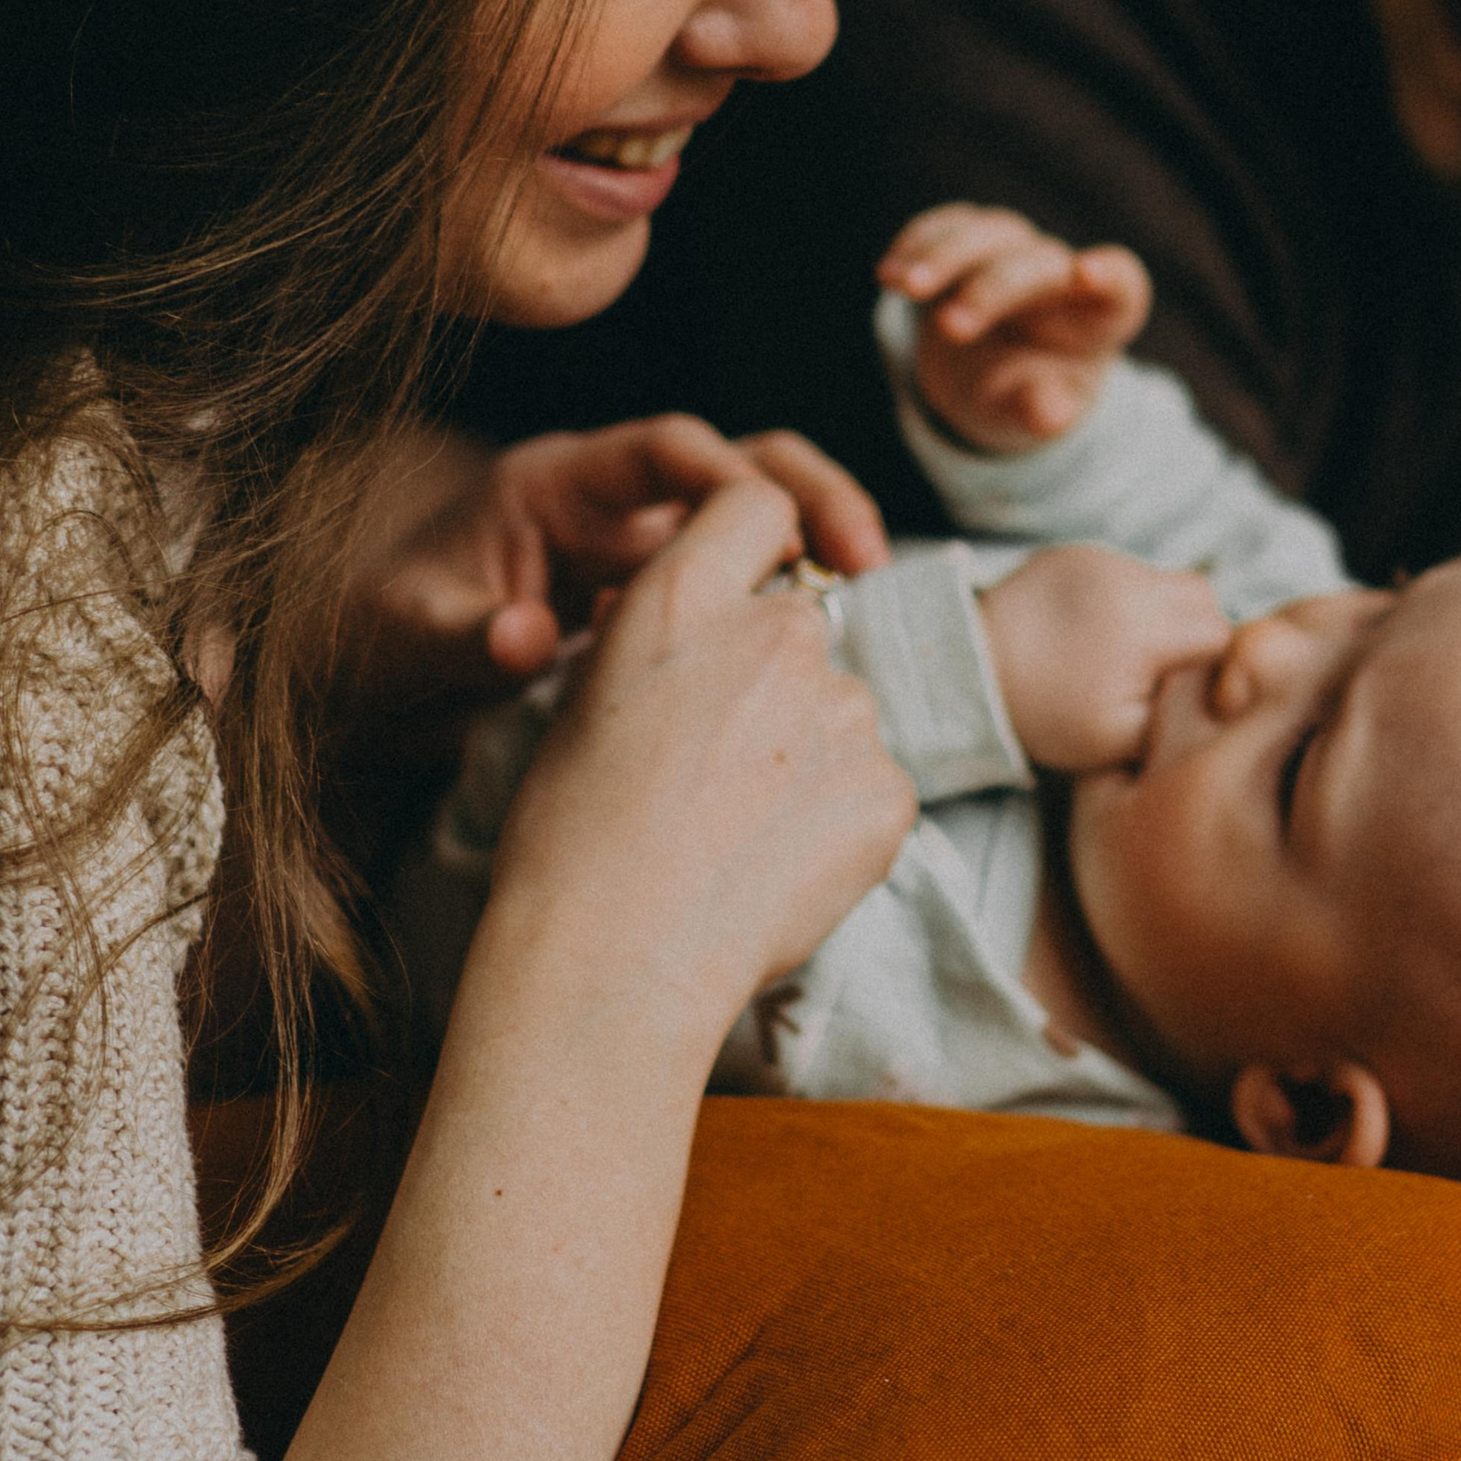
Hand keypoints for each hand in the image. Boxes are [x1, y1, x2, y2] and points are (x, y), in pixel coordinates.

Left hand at [340, 417, 888, 763]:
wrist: (373, 682)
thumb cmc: (378, 641)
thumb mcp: (403, 638)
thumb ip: (462, 634)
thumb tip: (523, 638)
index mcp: (554, 485)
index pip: (663, 449)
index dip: (729, 474)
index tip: (779, 528)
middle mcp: (613, 506)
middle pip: (736, 464)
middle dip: (808, 493)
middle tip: (865, 554)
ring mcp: (644, 555)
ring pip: (755, 524)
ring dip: (815, 547)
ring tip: (866, 594)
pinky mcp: (664, 607)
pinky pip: (742, 589)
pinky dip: (787, 607)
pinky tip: (822, 655)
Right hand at [493, 478, 917, 1027]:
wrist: (612, 960)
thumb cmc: (571, 842)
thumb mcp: (589, 697)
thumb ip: (662, 639)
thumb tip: (700, 627)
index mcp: (683, 599)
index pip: (758, 501)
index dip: (761, 539)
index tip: (752, 587)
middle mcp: (775, 632)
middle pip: (805, 623)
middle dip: (777, 678)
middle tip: (722, 765)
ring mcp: (841, 709)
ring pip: (843, 709)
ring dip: (812, 751)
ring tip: (740, 831)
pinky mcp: (888, 787)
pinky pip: (876, 785)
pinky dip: (842, 820)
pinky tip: (778, 867)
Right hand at [880, 203, 1149, 452]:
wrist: (991, 377)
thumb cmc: (1026, 396)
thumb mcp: (1034, 414)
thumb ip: (1042, 410)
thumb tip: (1050, 415)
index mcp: (1102, 314)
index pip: (1120, 281)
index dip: (1107, 273)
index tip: (1084, 272)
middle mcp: (1062, 271)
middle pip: (1036, 262)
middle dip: (990, 289)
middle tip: (950, 328)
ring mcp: (1015, 248)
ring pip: (988, 233)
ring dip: (942, 255)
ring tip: (897, 284)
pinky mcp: (970, 238)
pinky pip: (949, 226)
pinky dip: (919, 242)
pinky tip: (888, 273)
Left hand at [977, 544, 1228, 771]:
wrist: (967, 672)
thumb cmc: (1045, 714)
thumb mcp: (1119, 738)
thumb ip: (1181, 714)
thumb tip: (1220, 693)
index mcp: (1143, 627)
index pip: (1221, 635)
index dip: (1214, 667)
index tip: (1183, 690)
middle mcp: (1127, 579)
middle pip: (1203, 597)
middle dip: (1196, 634)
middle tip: (1162, 671)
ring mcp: (1100, 558)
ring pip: (1167, 580)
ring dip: (1163, 614)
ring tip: (1128, 652)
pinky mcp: (1077, 552)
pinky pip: (1127, 571)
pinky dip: (1127, 600)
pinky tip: (1100, 631)